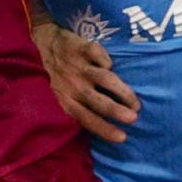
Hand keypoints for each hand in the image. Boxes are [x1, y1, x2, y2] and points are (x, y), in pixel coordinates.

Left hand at [32, 22, 139, 143]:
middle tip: (134, 118)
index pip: (85, 118)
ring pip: (103, 79)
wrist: (45, 43)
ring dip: (121, 91)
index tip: (122, 137)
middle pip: (97, 101)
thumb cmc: (59, 74)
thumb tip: (107, 125)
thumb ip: (79, 106)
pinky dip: (105, 60)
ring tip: (135, 101)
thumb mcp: (62, 94)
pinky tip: (111, 65)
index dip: (103, 129)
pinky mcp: (82, 48)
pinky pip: (97, 54)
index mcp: (66, 99)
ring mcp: (78, 66)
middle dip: (116, 111)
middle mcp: (73, 85)